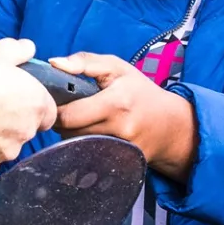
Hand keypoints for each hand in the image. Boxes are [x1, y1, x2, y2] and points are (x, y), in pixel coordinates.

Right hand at [0, 39, 57, 166]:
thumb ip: (18, 50)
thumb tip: (28, 48)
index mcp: (37, 103)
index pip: (49, 109)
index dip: (34, 102)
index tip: (17, 95)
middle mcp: (28, 130)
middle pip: (30, 126)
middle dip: (15, 117)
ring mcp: (9, 149)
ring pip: (10, 141)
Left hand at [48, 53, 196, 178]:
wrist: (169, 124)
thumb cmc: (139, 91)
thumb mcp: (117, 67)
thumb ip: (84, 62)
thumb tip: (54, 63)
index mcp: (116, 102)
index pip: (69, 115)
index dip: (56, 109)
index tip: (56, 101)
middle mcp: (120, 128)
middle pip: (70, 133)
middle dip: (62, 121)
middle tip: (68, 110)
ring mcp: (122, 149)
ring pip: (77, 145)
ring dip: (72, 134)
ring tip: (82, 120)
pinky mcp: (123, 162)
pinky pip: (90, 155)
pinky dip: (85, 145)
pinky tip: (92, 135)